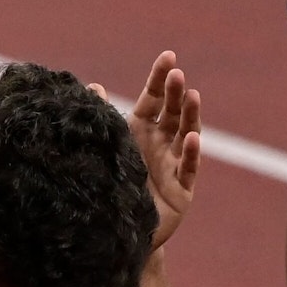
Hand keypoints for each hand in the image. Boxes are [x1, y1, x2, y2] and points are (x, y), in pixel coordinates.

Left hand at [97, 51, 200, 249]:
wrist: (115, 230)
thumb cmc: (110, 185)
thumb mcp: (104, 149)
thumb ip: (101, 118)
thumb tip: (93, 86)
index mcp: (141, 130)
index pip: (153, 98)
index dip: (160, 78)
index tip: (169, 56)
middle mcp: (161, 144)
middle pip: (171, 113)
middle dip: (175, 93)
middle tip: (177, 75)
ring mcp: (174, 165)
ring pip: (186, 135)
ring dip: (190, 116)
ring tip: (192, 96)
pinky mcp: (182, 191)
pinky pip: (188, 169)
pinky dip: (192, 154)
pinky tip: (193, 138)